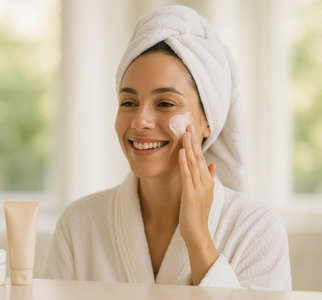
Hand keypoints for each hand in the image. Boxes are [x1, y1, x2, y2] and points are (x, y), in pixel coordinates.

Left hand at [178, 124, 218, 284]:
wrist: (198, 233)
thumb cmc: (197, 215)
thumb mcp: (204, 194)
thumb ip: (208, 178)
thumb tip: (212, 164)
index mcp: (207, 181)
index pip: (202, 158)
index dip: (197, 144)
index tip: (192, 130)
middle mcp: (205, 182)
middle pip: (199, 156)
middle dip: (194, 140)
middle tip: (190, 123)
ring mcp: (199, 187)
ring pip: (194, 162)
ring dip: (189, 147)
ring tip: (185, 132)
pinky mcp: (191, 194)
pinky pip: (187, 175)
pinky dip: (184, 162)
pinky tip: (181, 151)